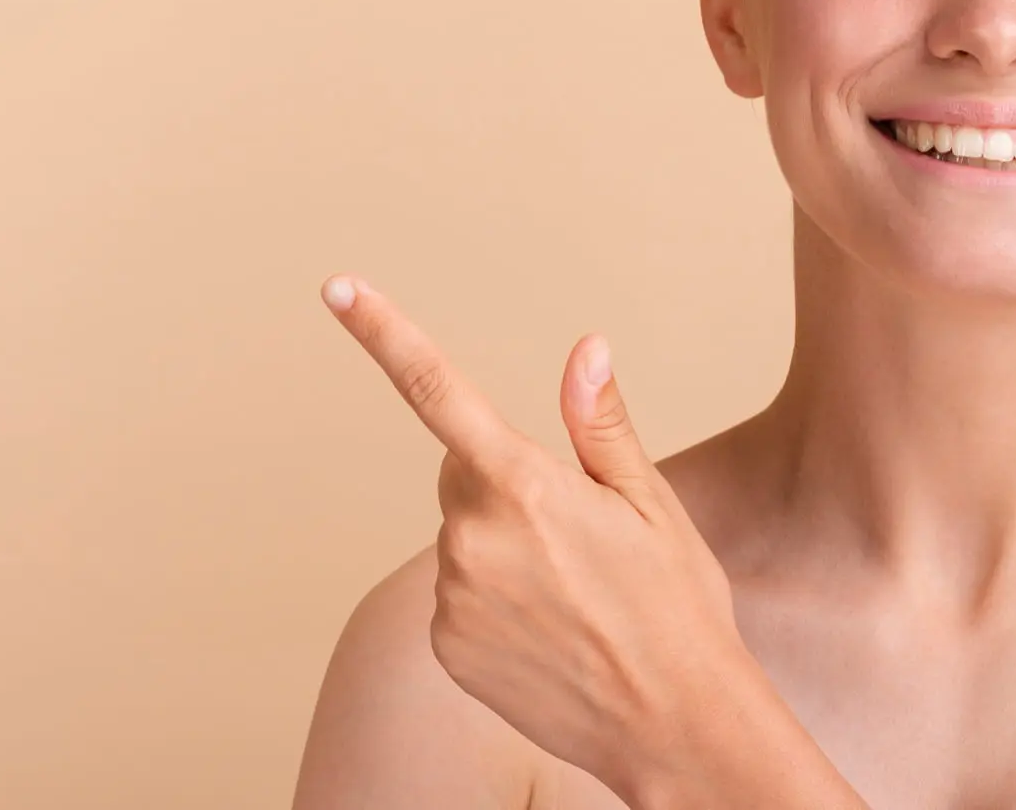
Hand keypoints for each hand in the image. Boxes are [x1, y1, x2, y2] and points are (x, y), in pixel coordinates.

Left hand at [319, 273, 748, 799]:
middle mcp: (473, 537)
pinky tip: (548, 632)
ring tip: (574, 595)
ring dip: (505, 548)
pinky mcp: (445, 647)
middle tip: (580, 533)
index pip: (438, 390)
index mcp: (525, 485)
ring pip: (464, 536)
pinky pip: (459, 595)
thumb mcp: (652, 504)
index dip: (383, 332)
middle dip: (507, 482)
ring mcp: (454, 597)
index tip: (338, 287)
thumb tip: (584, 348)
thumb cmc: (676, 609)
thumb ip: (599, 425)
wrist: (675, 728)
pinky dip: (494, 601)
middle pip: (464, 473)